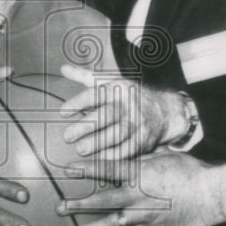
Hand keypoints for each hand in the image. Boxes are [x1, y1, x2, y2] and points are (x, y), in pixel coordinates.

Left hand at [56, 151, 225, 225]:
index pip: (107, 169)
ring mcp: (144, 215)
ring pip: (112, 225)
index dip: (86, 169)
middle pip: (102, 200)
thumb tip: (128, 153)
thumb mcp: (163, 156)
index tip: (67, 169)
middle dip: (79, 205)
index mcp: (139, 172)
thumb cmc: (190, 171)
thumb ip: (141, 158)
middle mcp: (138, 195)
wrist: (211, 196)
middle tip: (60, 209)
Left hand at [59, 64, 186, 158]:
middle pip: (106, 115)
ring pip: (118, 133)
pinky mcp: (144, 138)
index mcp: (117, 88)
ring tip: (80, 149)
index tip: (62, 112)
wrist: (163, 110)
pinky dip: (114, 154)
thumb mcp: (108, 81)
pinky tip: (99, 158)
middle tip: (67, 136)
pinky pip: (129, 148)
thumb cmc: (127, 95)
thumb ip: (84, 76)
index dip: (79, 102)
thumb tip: (63, 68)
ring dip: (99, 143)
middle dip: (86, 126)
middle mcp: (128, 104)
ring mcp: (138, 122)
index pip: (96, 94)